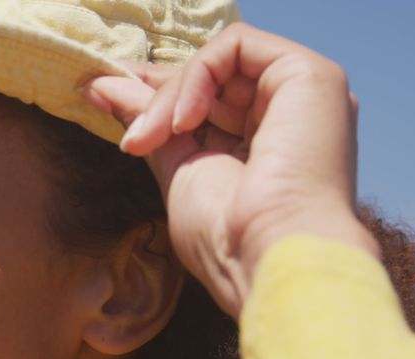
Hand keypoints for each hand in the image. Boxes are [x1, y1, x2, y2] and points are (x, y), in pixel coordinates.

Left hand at [83, 23, 378, 316]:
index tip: (108, 96)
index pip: (209, 98)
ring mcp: (303, 94)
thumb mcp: (177, 169)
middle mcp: (290, 115)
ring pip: (219, 60)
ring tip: (150, 138)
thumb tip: (103, 86)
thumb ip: (148, 121)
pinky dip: (198, 75)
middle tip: (131, 137)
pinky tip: (186, 121)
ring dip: (171, 95)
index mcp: (266, 143)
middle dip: (158, 99)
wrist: (266, 256)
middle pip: (212, 78)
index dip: (160, 95)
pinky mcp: (310, 74)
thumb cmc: (226, 237)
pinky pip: (236, 45)